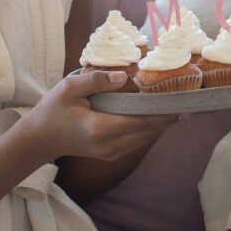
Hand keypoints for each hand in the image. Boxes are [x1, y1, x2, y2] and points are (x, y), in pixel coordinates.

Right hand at [17, 69, 182, 162]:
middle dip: (170, 115)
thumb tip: (126, 76)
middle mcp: (110, 145)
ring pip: (147, 137)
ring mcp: (112, 153)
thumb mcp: (69, 88)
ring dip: (163, 121)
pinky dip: (151, 126)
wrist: (40, 139)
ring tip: (180, 102)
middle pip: (150, 131)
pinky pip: (138, 139)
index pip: (142, 121)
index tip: (183, 98)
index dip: (165, 111)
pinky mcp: (112, 154)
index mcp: (100, 129)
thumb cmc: (54, 109)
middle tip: (190, 97)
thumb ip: (97, 80)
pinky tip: (160, 111)